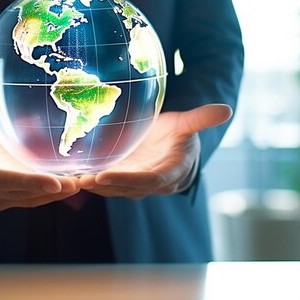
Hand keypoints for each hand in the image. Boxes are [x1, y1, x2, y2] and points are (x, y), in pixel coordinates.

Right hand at [0, 98, 80, 210]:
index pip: (4, 181)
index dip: (28, 183)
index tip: (53, 181)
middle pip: (24, 193)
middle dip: (53, 189)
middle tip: (80, 180)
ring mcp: (2, 196)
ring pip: (33, 198)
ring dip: (59, 193)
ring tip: (85, 181)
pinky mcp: (14, 194)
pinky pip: (36, 196)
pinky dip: (56, 191)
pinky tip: (77, 181)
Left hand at [78, 104, 231, 199]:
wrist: (170, 145)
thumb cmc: (179, 134)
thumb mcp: (187, 124)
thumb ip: (201, 119)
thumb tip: (226, 110)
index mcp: (170, 172)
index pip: (150, 180)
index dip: (128, 180)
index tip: (105, 175)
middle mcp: (151, 183)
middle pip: (127, 188)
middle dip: (105, 186)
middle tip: (82, 179)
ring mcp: (135, 183)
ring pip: (114, 189)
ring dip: (94, 186)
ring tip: (73, 178)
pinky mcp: (123, 180)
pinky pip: (106, 183)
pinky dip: (91, 180)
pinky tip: (73, 173)